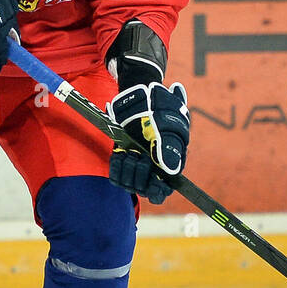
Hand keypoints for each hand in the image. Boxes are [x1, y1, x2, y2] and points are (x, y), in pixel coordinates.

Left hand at [106, 81, 189, 204]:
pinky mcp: (122, 160)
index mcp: (170, 163)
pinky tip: (120, 153)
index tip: (154, 183)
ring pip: (129, 184)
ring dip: (128, 169)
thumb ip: (167, 150)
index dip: (158, 191)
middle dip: (141, 174)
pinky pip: (116, 176)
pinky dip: (117, 166)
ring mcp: (136, 165)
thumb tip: (170, 171)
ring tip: (129, 152)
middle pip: (145, 189)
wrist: (137, 96)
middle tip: (140, 156)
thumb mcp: (164, 128)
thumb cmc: (156, 110)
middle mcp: (153, 168)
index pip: (164, 190)